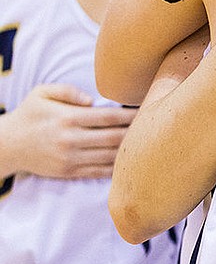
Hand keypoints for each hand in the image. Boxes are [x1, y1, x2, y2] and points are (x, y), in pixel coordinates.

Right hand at [1, 84, 135, 178]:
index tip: (147, 110)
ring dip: (130, 151)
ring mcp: (70, 159)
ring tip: (148, 144)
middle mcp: (71, 140)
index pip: (109, 117)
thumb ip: (68, 90)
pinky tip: (130, 163)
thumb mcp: (42, 93)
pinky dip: (116, 168)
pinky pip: (98, 172)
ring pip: (109, 156)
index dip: (131, 115)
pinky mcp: (68, 172)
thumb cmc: (29, 115)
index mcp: (68, 118)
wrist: (6, 146)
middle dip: (136, 132)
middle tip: (154, 127)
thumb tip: (92, 100)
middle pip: (114, 138)